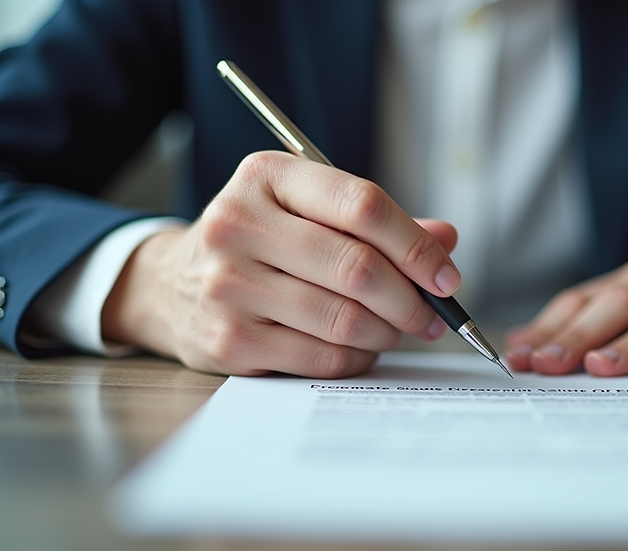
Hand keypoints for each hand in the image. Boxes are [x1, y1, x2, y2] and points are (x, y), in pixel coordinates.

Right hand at [102, 151, 460, 377]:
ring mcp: (228, 284)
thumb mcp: (309, 210)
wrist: (172, 284)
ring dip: (388, 332)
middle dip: (411, 299)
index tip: (445, 276)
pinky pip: (322, 357)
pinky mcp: (229, 339)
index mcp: (268, 177)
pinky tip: (361, 348)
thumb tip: (445, 240)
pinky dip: (357, 358)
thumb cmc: (261, 242)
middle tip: (433, 315)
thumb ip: (378, 222)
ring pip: (344, 318)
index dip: (416, 246)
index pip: (362, 205)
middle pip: (357, 267)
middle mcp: (239, 223)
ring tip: (398, 330)